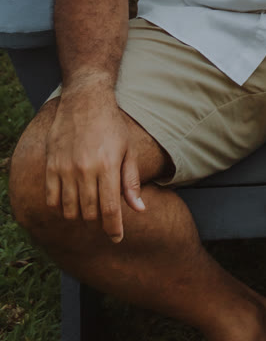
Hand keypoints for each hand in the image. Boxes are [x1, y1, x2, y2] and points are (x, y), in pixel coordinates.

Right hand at [45, 81, 145, 240]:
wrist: (85, 101)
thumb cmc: (111, 125)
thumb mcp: (128, 150)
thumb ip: (131, 182)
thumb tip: (139, 209)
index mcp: (108, 166)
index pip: (110, 209)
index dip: (114, 229)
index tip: (117, 239)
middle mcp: (85, 170)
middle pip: (89, 214)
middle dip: (98, 222)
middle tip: (103, 218)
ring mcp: (65, 169)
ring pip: (70, 211)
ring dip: (80, 215)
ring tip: (88, 208)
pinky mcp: (51, 166)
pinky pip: (51, 200)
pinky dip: (60, 208)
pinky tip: (70, 201)